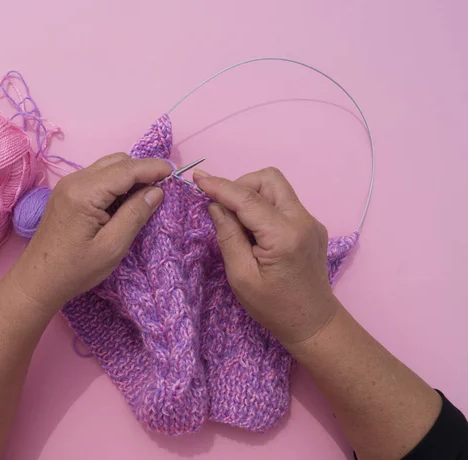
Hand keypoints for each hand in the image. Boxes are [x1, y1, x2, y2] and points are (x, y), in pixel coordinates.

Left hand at [10, 153, 171, 313]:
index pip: (126, 169)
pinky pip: (98, 177)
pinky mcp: (67, 192)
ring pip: (108, 166)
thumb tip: (157, 191)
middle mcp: (75, 181)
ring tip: (146, 196)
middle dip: (142, 170)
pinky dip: (116, 183)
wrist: (38, 281)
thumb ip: (136, 214)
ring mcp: (68, 185)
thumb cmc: (76, 269)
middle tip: (162, 189)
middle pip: (117, 161)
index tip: (174, 173)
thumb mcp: (112, 246)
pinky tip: (125, 201)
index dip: (152, 168)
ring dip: (130, 176)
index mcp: (85, 193)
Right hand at [194, 167, 339, 347]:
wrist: (313, 322)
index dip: (220, 186)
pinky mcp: (311, 225)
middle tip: (223, 208)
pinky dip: (264, 205)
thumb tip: (216, 206)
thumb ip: (228, 236)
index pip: (247, 198)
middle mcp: (302, 220)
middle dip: (240, 185)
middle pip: (269, 179)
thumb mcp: (241, 276)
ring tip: (238, 220)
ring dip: (252, 194)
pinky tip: (255, 230)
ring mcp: (310, 221)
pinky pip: (283, 202)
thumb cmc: (273, 307)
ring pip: (277, 186)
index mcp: (283, 236)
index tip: (198, 179)